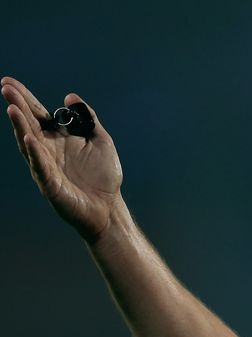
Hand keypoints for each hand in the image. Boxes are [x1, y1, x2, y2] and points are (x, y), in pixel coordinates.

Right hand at [2, 77, 122, 242]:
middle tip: (4, 87)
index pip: (38, 114)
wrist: (108, 207)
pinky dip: (35, 153)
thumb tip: (70, 96)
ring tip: (12, 108)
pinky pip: (41, 167)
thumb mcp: (101, 140)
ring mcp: (47, 167)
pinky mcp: (51, 184)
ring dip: (20, 126)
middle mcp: (48, 150)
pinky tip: (29, 139)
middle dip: (18, 105)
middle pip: (29, 124)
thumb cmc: (103, 176)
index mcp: (59, 139)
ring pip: (29, 143)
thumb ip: (87, 118)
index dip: (24, 98)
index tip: (8, 81)